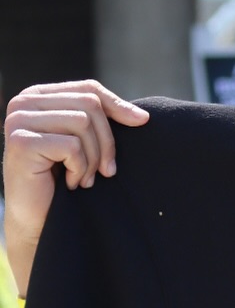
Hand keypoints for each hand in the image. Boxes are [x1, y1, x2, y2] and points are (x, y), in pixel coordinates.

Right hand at [3, 81, 148, 295]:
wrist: (36, 218)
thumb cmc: (61, 179)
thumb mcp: (84, 141)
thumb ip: (102, 120)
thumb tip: (143, 116)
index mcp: (38, 95)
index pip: (88, 89)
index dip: (118, 106)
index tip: (142, 123)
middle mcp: (23, 102)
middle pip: (89, 104)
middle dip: (107, 140)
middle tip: (106, 170)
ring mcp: (18, 120)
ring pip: (83, 123)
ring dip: (92, 158)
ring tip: (85, 179)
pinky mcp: (21, 142)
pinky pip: (72, 146)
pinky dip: (79, 169)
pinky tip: (70, 183)